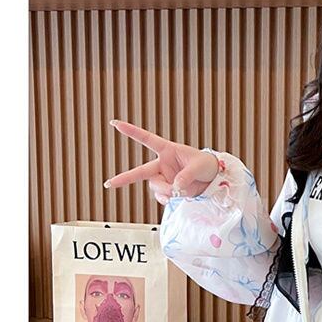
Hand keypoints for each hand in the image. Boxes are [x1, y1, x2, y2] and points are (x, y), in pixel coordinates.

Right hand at [103, 119, 219, 204]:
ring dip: (166, 191)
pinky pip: (161, 196)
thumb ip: (186, 175)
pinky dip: (167, 198)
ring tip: (180, 190)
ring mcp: (164, 178)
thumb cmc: (206, 165)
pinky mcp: (168, 190)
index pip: (147, 140)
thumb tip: (175, 187)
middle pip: (140, 172)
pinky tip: (174, 197)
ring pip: (155, 187)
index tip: (115, 123)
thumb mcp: (199, 166)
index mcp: (168, 150)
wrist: (213, 179)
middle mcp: (162, 165)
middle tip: (108, 184)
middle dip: (124, 178)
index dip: (131, 131)